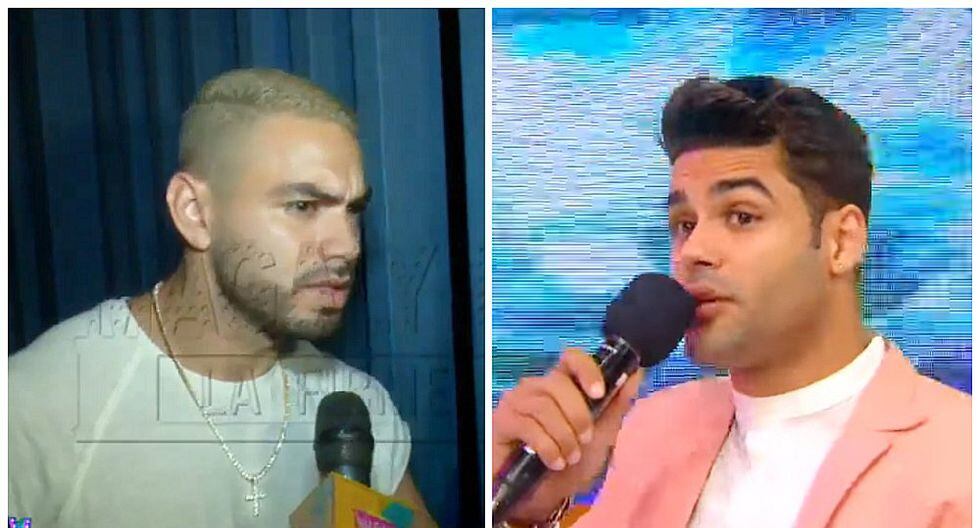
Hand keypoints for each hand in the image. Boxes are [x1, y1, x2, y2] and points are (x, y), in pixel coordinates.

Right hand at [491, 348, 642, 521]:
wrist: (546, 498)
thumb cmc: (574, 463)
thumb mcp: (602, 435)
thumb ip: (618, 404)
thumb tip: (637, 372)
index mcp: (562, 385)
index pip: (571, 358)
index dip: (586, 370)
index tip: (598, 393)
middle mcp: (537, 387)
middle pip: (558, 384)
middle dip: (578, 416)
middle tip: (584, 441)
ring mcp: (517, 402)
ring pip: (544, 406)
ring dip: (564, 437)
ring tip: (569, 458)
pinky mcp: (502, 421)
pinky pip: (527, 425)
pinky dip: (547, 447)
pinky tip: (554, 461)